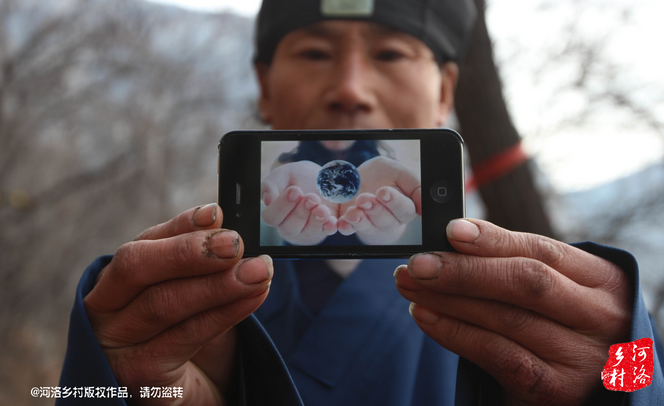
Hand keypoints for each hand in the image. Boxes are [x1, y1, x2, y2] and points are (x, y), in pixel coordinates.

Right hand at [84, 204, 272, 404]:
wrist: (196, 397)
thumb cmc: (193, 340)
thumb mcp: (197, 294)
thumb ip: (201, 262)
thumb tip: (220, 220)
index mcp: (116, 282)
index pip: (144, 243)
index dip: (180, 226)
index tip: (217, 213)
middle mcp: (104, 309)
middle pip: (137, 266)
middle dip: (190, 251)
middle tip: (236, 243)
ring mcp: (115, 345)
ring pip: (163, 302)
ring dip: (217, 283)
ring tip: (258, 271)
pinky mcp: (138, 375)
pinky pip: (184, 337)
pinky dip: (223, 314)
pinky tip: (253, 298)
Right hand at [261, 161, 337, 244]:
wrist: (320, 177)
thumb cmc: (297, 176)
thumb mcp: (283, 174)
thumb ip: (271, 184)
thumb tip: (268, 200)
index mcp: (275, 213)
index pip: (272, 217)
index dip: (282, 206)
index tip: (295, 191)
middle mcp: (288, 225)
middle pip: (289, 228)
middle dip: (301, 213)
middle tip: (311, 197)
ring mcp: (306, 231)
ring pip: (308, 232)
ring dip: (316, 220)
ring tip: (322, 207)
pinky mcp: (324, 229)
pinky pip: (326, 233)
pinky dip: (330, 227)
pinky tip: (332, 220)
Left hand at [338, 156, 420, 243]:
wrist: (355, 178)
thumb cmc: (381, 175)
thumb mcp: (397, 171)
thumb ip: (414, 184)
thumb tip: (423, 205)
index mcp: (403, 207)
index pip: (404, 209)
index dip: (394, 202)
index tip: (383, 191)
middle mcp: (388, 220)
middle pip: (386, 221)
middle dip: (375, 209)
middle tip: (364, 198)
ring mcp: (369, 225)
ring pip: (368, 227)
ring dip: (360, 220)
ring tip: (353, 210)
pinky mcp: (351, 226)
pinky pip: (349, 230)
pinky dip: (344, 227)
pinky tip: (341, 222)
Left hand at [395, 219, 632, 404]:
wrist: (593, 389)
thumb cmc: (563, 325)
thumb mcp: (558, 289)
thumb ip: (514, 265)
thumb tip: (451, 240)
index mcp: (603, 279)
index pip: (543, 250)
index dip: (493, 239)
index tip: (450, 230)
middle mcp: (600, 316)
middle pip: (525, 282)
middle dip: (463, 270)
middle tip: (417, 263)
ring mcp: (581, 357)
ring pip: (505, 318)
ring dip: (448, 300)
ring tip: (410, 286)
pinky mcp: (556, 390)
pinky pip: (496, 355)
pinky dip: (455, 333)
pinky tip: (426, 317)